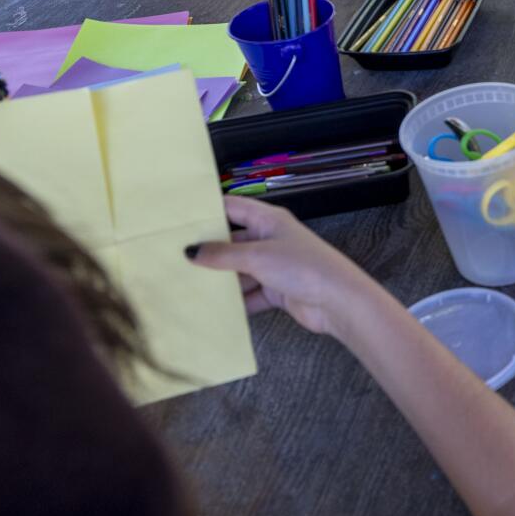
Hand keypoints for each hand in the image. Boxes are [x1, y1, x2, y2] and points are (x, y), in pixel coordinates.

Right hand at [188, 196, 368, 336]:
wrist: (338, 302)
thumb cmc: (304, 268)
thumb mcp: (257, 256)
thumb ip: (222, 254)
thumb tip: (192, 251)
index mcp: (269, 220)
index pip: (232, 207)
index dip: (207, 211)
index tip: (179, 218)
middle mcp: (271, 240)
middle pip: (232, 242)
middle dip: (209, 252)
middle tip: (176, 258)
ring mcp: (274, 266)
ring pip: (239, 271)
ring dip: (220, 280)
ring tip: (188, 286)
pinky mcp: (278, 291)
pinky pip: (250, 294)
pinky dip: (236, 301)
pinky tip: (214, 308)